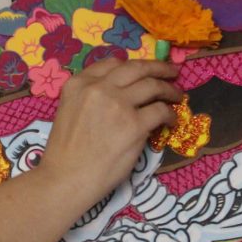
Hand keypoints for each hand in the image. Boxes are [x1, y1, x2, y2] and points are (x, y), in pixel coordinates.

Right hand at [37, 57, 181, 202]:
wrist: (65, 178)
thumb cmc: (63, 152)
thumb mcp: (68, 111)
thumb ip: (89, 96)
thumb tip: (119, 94)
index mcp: (78, 83)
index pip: (112, 63)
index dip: (133, 64)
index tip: (144, 69)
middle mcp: (99, 88)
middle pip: (137, 68)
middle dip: (158, 67)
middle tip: (172, 72)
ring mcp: (119, 105)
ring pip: (153, 86)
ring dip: (169, 89)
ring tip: (177, 95)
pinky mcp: (135, 125)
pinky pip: (160, 111)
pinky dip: (170, 115)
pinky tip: (171, 120)